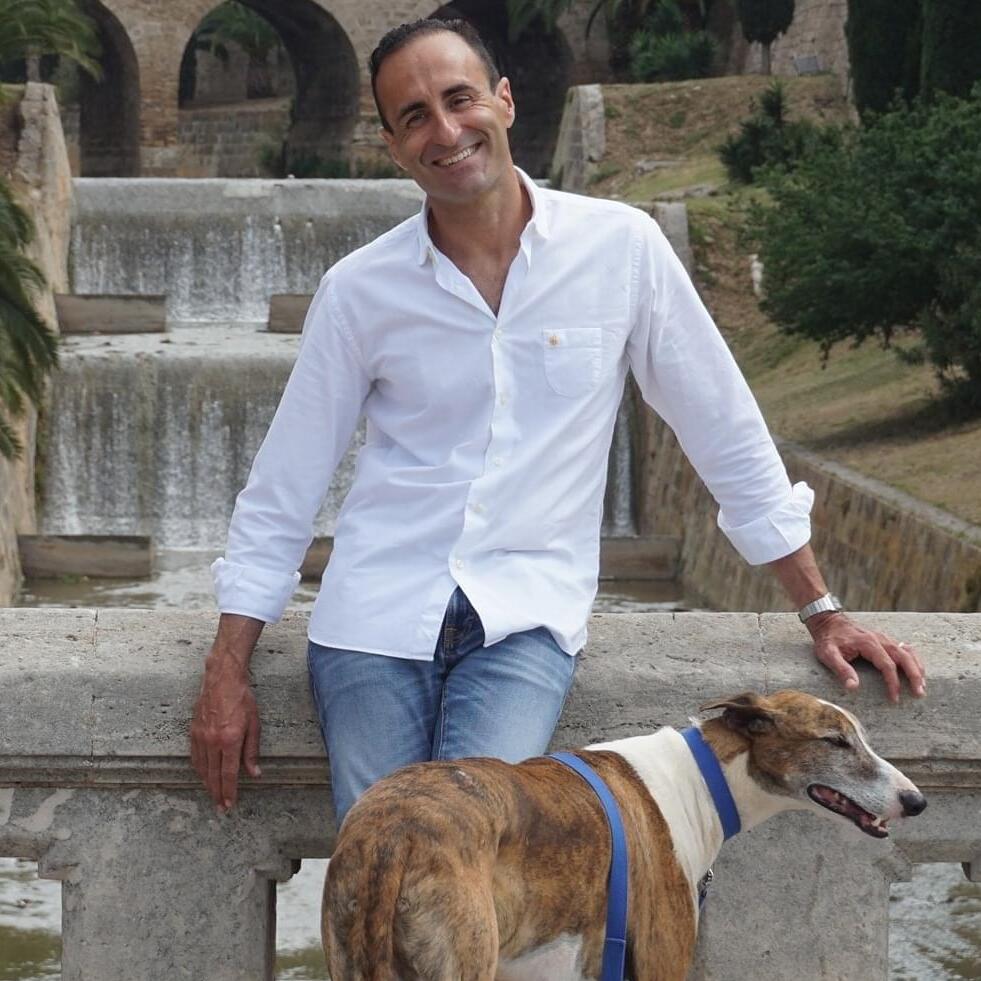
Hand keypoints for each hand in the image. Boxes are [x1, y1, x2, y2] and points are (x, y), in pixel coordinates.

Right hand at [190, 652, 261, 812]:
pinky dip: (199, 770)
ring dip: (207, 784)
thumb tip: (254, 774)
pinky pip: (195, 757)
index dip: (229, 791)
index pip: (229, 774)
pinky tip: (203, 776)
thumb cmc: (242, 700)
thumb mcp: (254, 725)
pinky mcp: (193, 732)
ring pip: (202, 769)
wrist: (222, 680)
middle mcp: (212, 742)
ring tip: (213, 795)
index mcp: (230, 740)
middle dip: (217, 794)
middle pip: (213, 775)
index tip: (229, 804)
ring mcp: (200, 737)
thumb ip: (252, 751)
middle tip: (220, 808)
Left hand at [807, 612, 925, 703]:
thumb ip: (841, 669)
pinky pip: (904, 648)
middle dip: (914, 676)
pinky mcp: (884, 639)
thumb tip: (854, 687)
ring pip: (908, 652)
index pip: (887, 665)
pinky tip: (917, 670)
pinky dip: (913, 659)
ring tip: (923, 685)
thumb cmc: (828, 639)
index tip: (894, 698)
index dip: (893, 683)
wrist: (827, 622)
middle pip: (904, 657)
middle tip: (919, 693)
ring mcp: (884, 638)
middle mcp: (880, 639)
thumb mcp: (828, 654)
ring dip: (917, 668)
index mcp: (868, 643)